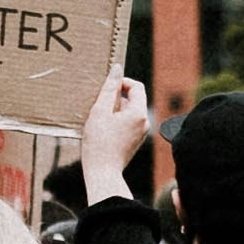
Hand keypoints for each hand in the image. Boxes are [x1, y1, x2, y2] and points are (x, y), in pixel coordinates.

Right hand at [80, 69, 150, 202]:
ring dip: (114, 111)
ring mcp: (141, 133)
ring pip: (128, 112)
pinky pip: (127, 124)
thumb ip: (109, 89)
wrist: (103, 174)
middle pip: (132, 99)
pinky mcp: (135, 142)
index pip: (136, 86)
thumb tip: (117, 68)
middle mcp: (144, 122)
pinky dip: (116, 122)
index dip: (121, 83)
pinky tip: (102, 131)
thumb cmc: (99, 144)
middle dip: (115, 98)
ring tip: (98, 120)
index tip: (105, 89)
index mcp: (139, 113)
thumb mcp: (100, 111)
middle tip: (98, 107)